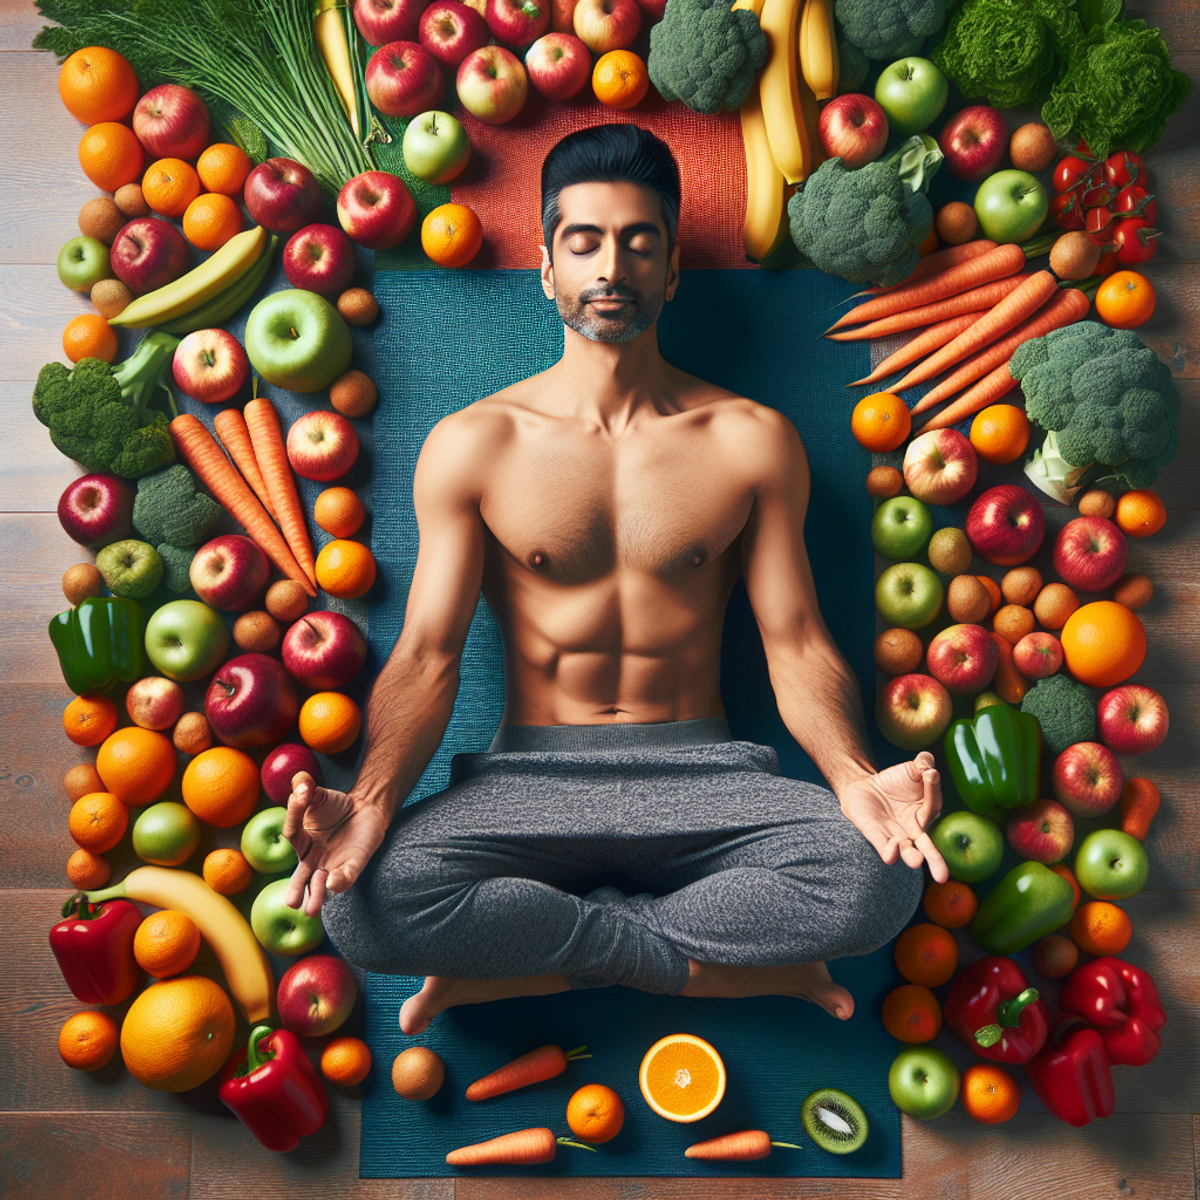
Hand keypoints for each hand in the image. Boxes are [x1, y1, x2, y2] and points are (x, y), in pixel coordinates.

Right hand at [282, 772, 387, 917]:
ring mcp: (332, 864)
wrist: (365, 807)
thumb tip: (300, 782)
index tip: (301, 793)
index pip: (293, 832)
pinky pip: (346, 876)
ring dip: (317, 894)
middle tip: (291, 903)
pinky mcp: (352, 865)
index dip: (294, 812)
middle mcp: (314, 858)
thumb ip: (305, 786)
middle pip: (301, 878)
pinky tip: (334, 883)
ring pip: (322, 885)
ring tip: (311, 909)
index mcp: (301, 840)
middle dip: (296, 891)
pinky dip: (341, 880)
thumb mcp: (318, 793)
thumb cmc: (335, 805)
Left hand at [837, 751, 948, 883]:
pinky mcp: (877, 836)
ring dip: (910, 856)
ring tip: (916, 862)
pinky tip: (891, 854)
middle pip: (927, 847)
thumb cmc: (893, 782)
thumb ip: (922, 764)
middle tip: (943, 876)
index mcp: (926, 812)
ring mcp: (896, 835)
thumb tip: (929, 761)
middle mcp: (914, 829)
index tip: (930, 773)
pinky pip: (883, 846)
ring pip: (906, 850)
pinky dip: (888, 851)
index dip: (933, 787)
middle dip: (935, 860)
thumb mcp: (911, 770)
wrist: (863, 786)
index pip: (933, 803)